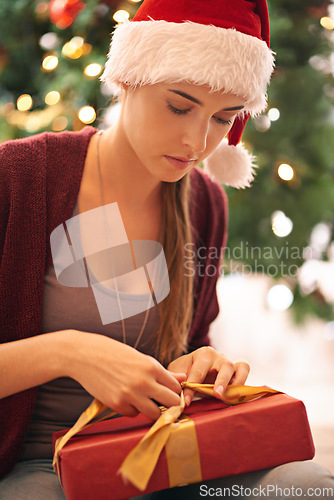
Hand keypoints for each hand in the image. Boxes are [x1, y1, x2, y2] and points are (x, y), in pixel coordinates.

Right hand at [64, 330, 185, 420]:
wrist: (83, 355)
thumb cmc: (113, 353)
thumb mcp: (139, 358)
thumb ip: (161, 371)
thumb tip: (183, 378)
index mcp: (151, 366)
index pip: (175, 387)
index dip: (175, 391)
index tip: (172, 394)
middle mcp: (143, 382)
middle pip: (171, 403)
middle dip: (170, 404)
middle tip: (164, 402)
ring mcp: (130, 395)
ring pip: (154, 413)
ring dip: (151, 409)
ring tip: (144, 399)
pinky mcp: (117, 404)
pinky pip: (133, 413)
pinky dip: (132, 408)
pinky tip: (124, 396)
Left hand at [167, 346, 249, 405]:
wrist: (192, 369)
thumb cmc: (185, 371)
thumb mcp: (176, 371)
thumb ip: (174, 378)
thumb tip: (178, 385)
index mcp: (203, 354)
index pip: (198, 371)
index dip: (192, 387)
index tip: (186, 401)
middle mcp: (219, 356)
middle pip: (225, 365)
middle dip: (222, 381)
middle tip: (217, 395)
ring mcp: (230, 363)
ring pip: (241, 367)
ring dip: (237, 383)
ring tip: (230, 397)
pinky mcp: (238, 371)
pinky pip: (246, 372)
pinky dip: (244, 384)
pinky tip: (237, 397)